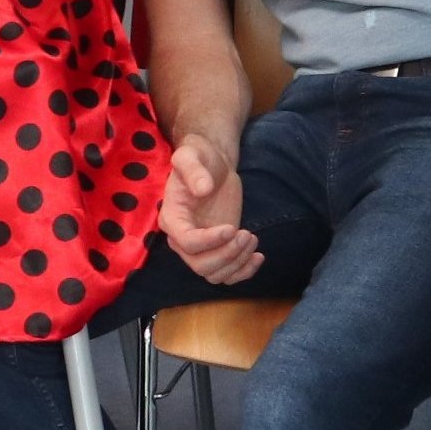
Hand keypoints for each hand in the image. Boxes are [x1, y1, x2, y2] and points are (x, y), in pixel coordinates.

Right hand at [156, 134, 259, 283]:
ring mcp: (201, 248)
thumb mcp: (191, 155)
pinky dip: (244, 272)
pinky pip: (227, 274)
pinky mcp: (218, 250)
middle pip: (200, 265)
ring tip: (252, 238)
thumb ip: (193, 169)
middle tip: (246, 234)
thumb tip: (203, 189)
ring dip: (237, 263)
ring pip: (214, 274)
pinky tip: (258, 256)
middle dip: (227, 255)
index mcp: (172, 218)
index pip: (187, 242)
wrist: (213, 166)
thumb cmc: (199, 158)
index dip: (209, 241)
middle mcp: (182, 239)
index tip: (231, 228)